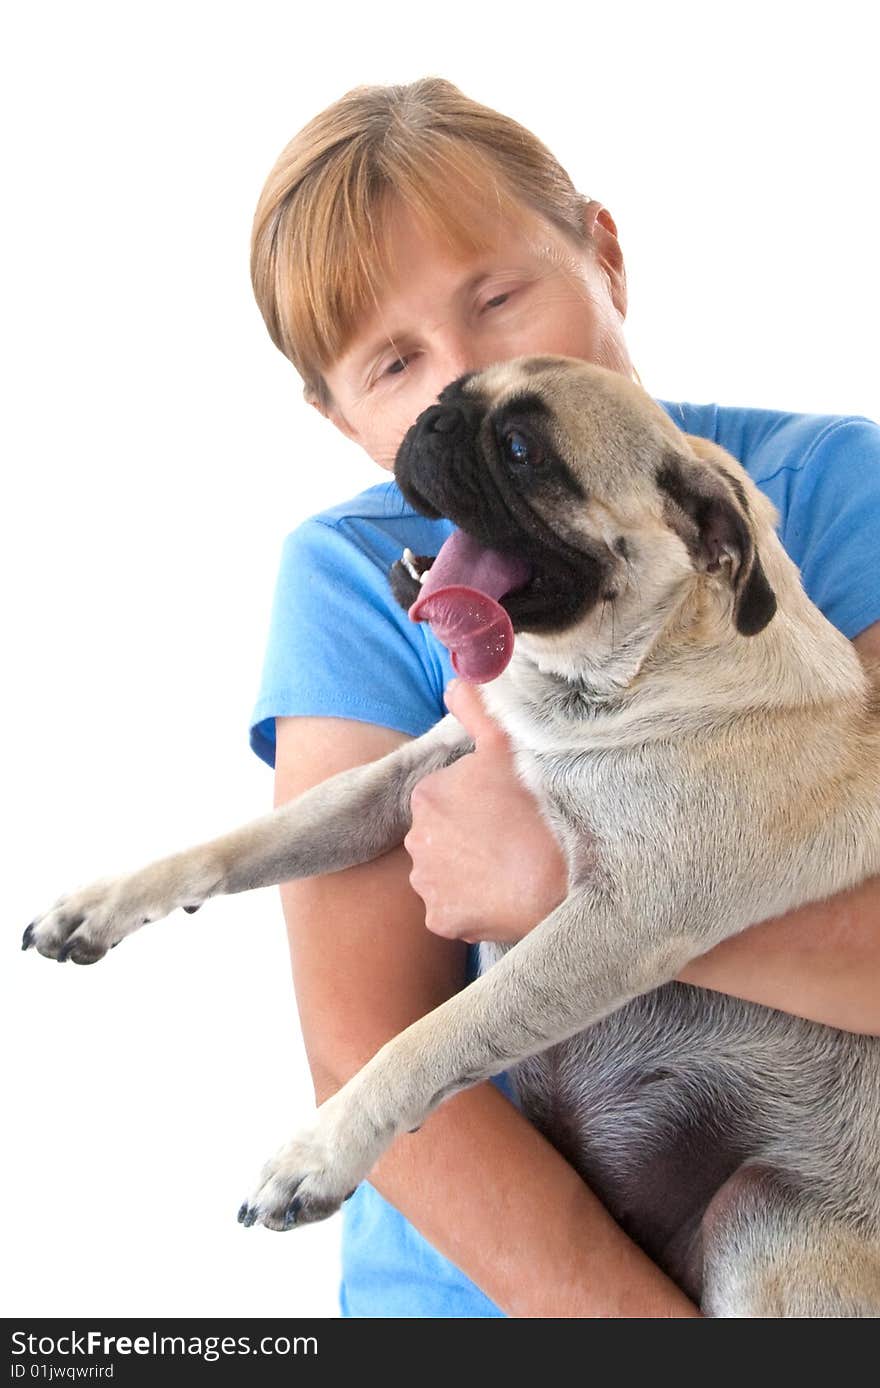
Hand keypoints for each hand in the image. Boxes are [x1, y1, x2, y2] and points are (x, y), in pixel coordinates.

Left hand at [403, 680, 568, 944]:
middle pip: (443, 832)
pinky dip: (473, 904)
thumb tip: (454, 680)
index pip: (448, 793)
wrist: (561, 881)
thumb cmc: (536, 808)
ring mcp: (427, 882)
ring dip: (469, 869)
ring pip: (446, 871)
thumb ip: (476, 708)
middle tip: (512, 835)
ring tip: (510, 866)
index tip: (507, 806)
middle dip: (469, 833)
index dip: (479, 798)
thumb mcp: (507, 744)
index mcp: (427, 794)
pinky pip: (453, 908)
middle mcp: (415, 838)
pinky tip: (501, 894)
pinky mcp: (441, 919)